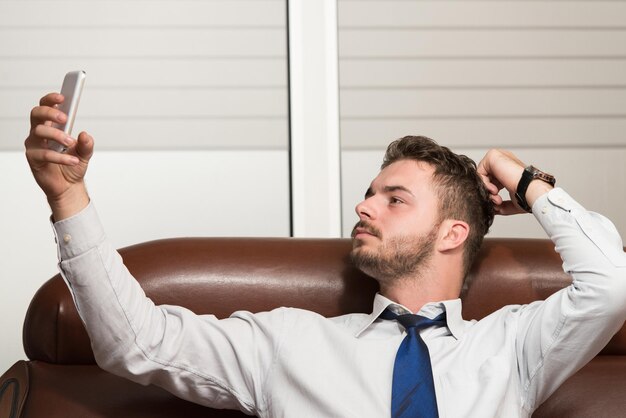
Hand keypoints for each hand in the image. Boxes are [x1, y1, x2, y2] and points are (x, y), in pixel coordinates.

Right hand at [25, 92, 93, 220]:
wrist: (68, 186)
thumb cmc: (73, 165)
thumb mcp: (85, 154)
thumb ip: (87, 144)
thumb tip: (85, 134)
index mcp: (51, 127)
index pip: (45, 106)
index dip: (51, 100)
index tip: (63, 98)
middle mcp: (40, 133)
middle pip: (36, 114)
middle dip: (50, 112)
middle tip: (65, 118)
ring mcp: (34, 145)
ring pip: (39, 132)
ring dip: (57, 136)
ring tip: (71, 143)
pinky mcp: (33, 159)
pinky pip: (44, 154)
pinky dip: (60, 157)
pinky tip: (73, 160)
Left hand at [477, 149, 551, 215]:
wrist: (530, 190)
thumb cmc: (527, 195)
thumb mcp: (513, 202)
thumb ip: (502, 205)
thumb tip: (494, 209)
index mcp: (510, 170)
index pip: (492, 181)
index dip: (492, 193)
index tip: (498, 202)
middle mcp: (504, 163)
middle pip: (485, 178)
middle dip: (488, 192)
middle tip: (495, 200)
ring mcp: (499, 158)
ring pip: (482, 175)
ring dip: (486, 189)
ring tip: (495, 196)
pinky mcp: (493, 156)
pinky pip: (480, 171)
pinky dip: (484, 183)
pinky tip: (493, 189)